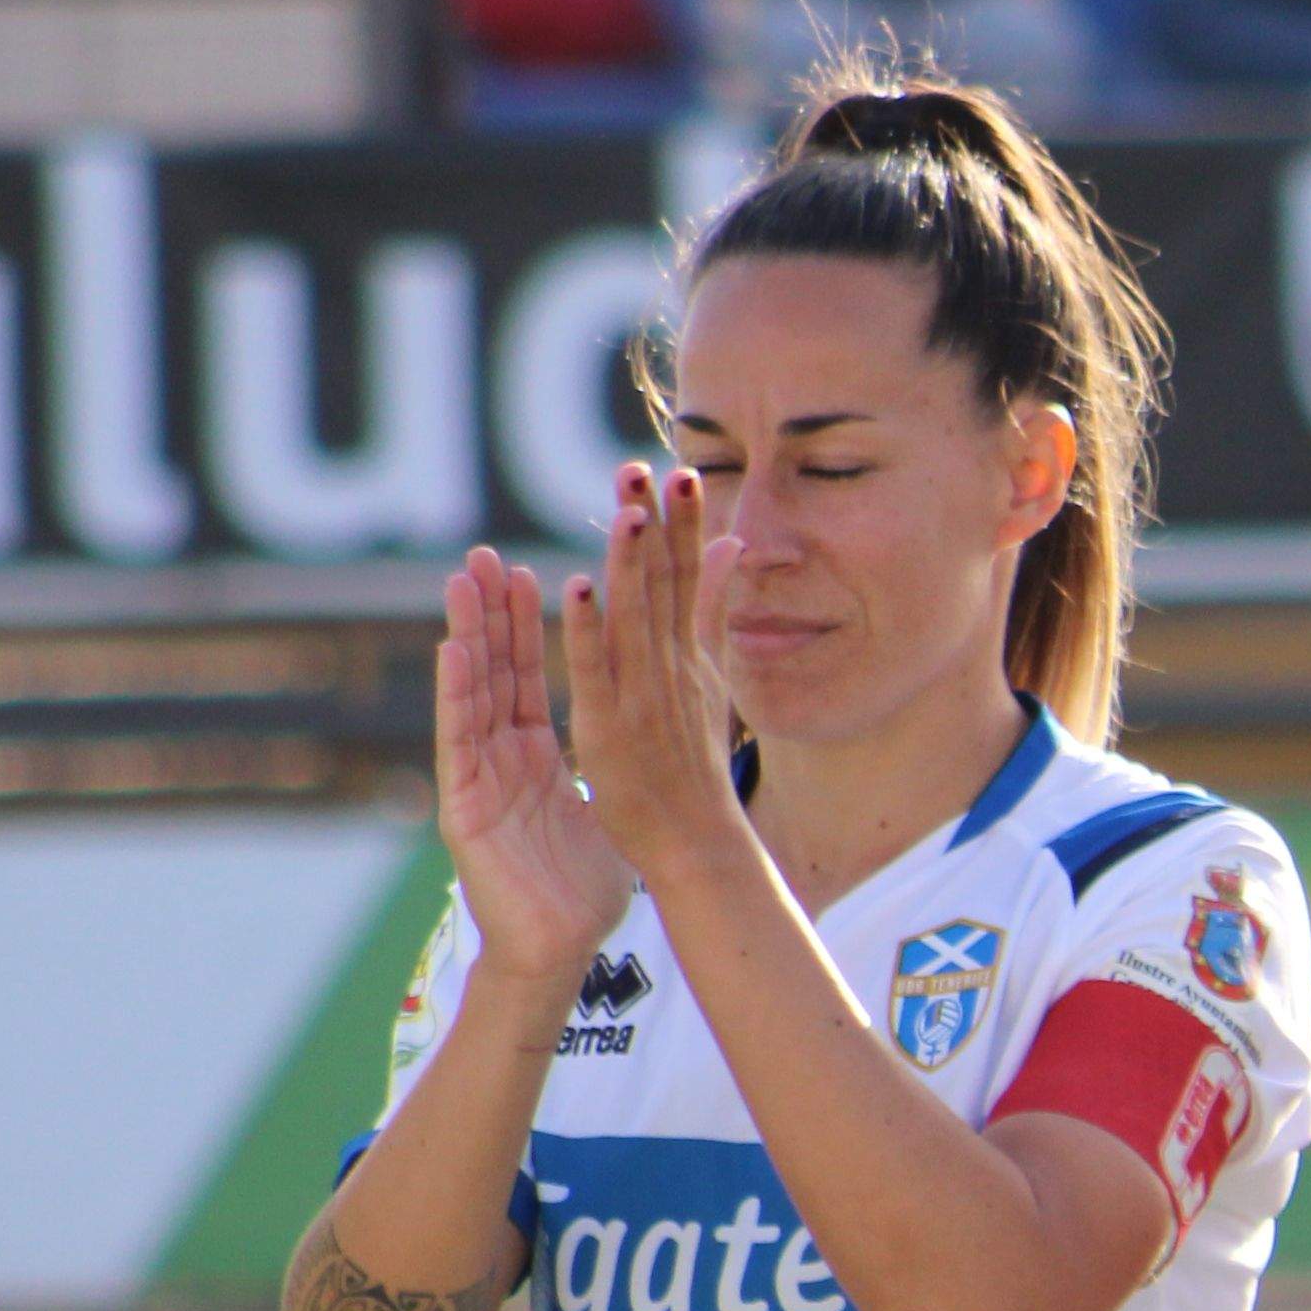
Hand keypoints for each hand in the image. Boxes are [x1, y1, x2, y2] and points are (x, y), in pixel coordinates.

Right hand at [433, 543, 628, 980]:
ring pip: (470, 695)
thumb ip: (607, 760)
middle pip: (492, 673)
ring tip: (462, 581)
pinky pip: (460, 743)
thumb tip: (637, 731)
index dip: (525, 626)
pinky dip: (456, 696)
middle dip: (489, 614)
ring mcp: (478, 779)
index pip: (526, 676)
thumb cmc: (583, 885)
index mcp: (533, 756)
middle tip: (484, 554)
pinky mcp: (465, 808)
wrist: (561, 949)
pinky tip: (453, 650)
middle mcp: (500, 758)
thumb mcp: (601, 804)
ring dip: (466, 636)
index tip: (527, 571)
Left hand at [559, 470, 758, 887]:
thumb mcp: (713, 676)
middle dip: (658, 525)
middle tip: (645, 468)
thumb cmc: (698, 768)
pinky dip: (590, 631)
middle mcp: (670, 667)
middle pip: (666, 585)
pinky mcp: (610, 727)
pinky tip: (580, 590)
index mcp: (690, 654)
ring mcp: (643, 696)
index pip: (690, 576)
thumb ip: (715, 609)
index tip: (685, 470)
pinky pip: (597, 672)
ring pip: (636, 617)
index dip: (686, 524)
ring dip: (632, 563)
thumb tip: (731, 546)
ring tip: (629, 509)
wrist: (700, 843)